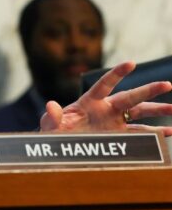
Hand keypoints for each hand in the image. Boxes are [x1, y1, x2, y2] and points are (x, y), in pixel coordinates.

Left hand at [39, 61, 171, 134]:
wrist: (60, 146)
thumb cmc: (54, 131)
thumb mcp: (50, 124)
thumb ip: (52, 116)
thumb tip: (50, 104)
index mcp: (89, 101)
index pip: (105, 84)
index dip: (117, 74)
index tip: (131, 63)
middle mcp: (106, 108)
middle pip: (130, 97)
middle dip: (148, 91)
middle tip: (167, 84)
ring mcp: (114, 122)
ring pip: (140, 114)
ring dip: (157, 111)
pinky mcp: (119, 136)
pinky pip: (140, 135)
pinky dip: (154, 134)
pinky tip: (168, 133)